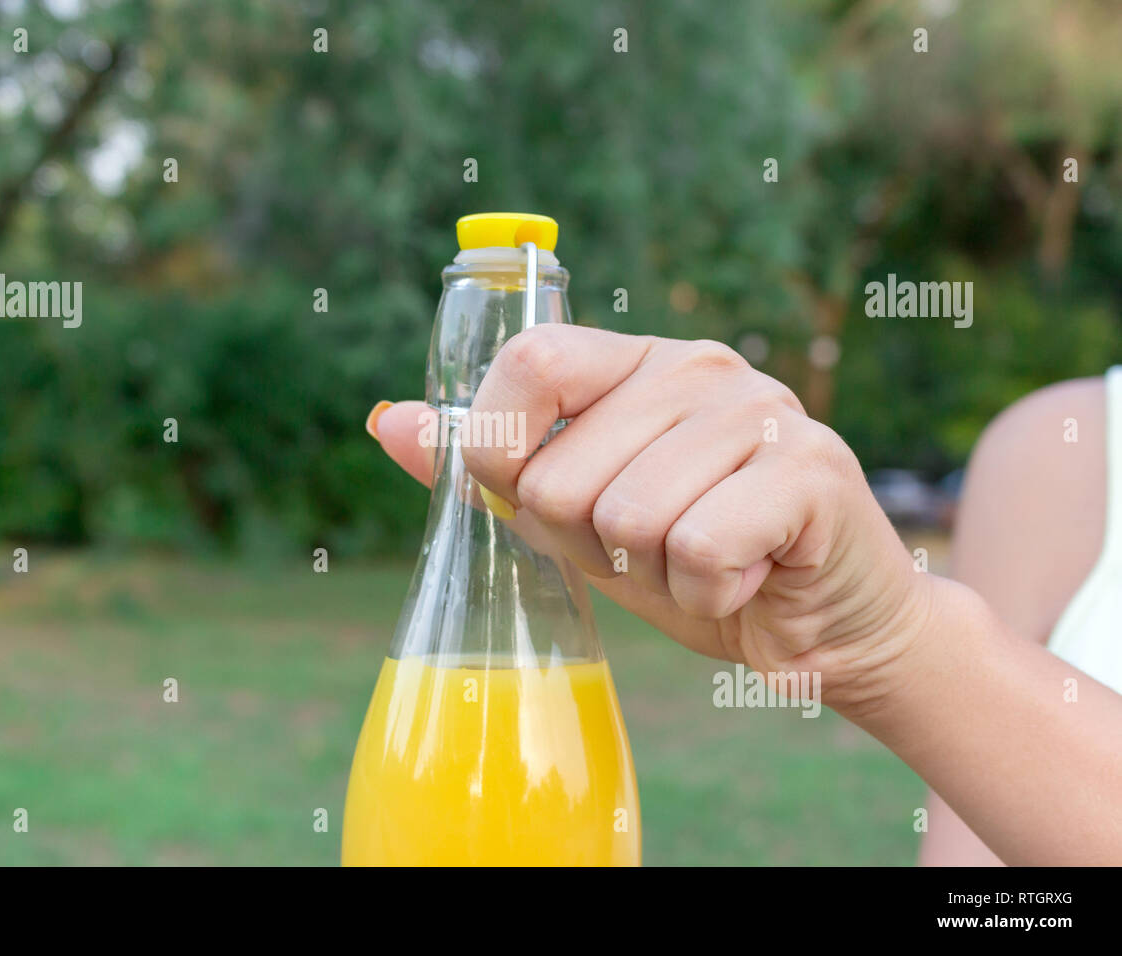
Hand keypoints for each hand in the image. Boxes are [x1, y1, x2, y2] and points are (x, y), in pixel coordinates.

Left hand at [370, 324, 935, 714]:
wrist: (822, 623)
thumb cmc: (693, 562)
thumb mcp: (576, 516)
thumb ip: (491, 465)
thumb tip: (386, 422)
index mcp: (634, 361)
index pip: (528, 363)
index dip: (505, 452)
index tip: (544, 500)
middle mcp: (696, 367)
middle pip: (561, 474)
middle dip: (589, 544)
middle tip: (654, 547)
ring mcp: (759, 409)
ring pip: (627, 517)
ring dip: (653, 574)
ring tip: (704, 561)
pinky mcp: (809, 469)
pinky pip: (699, 550)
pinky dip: (707, 594)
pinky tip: (745, 579)